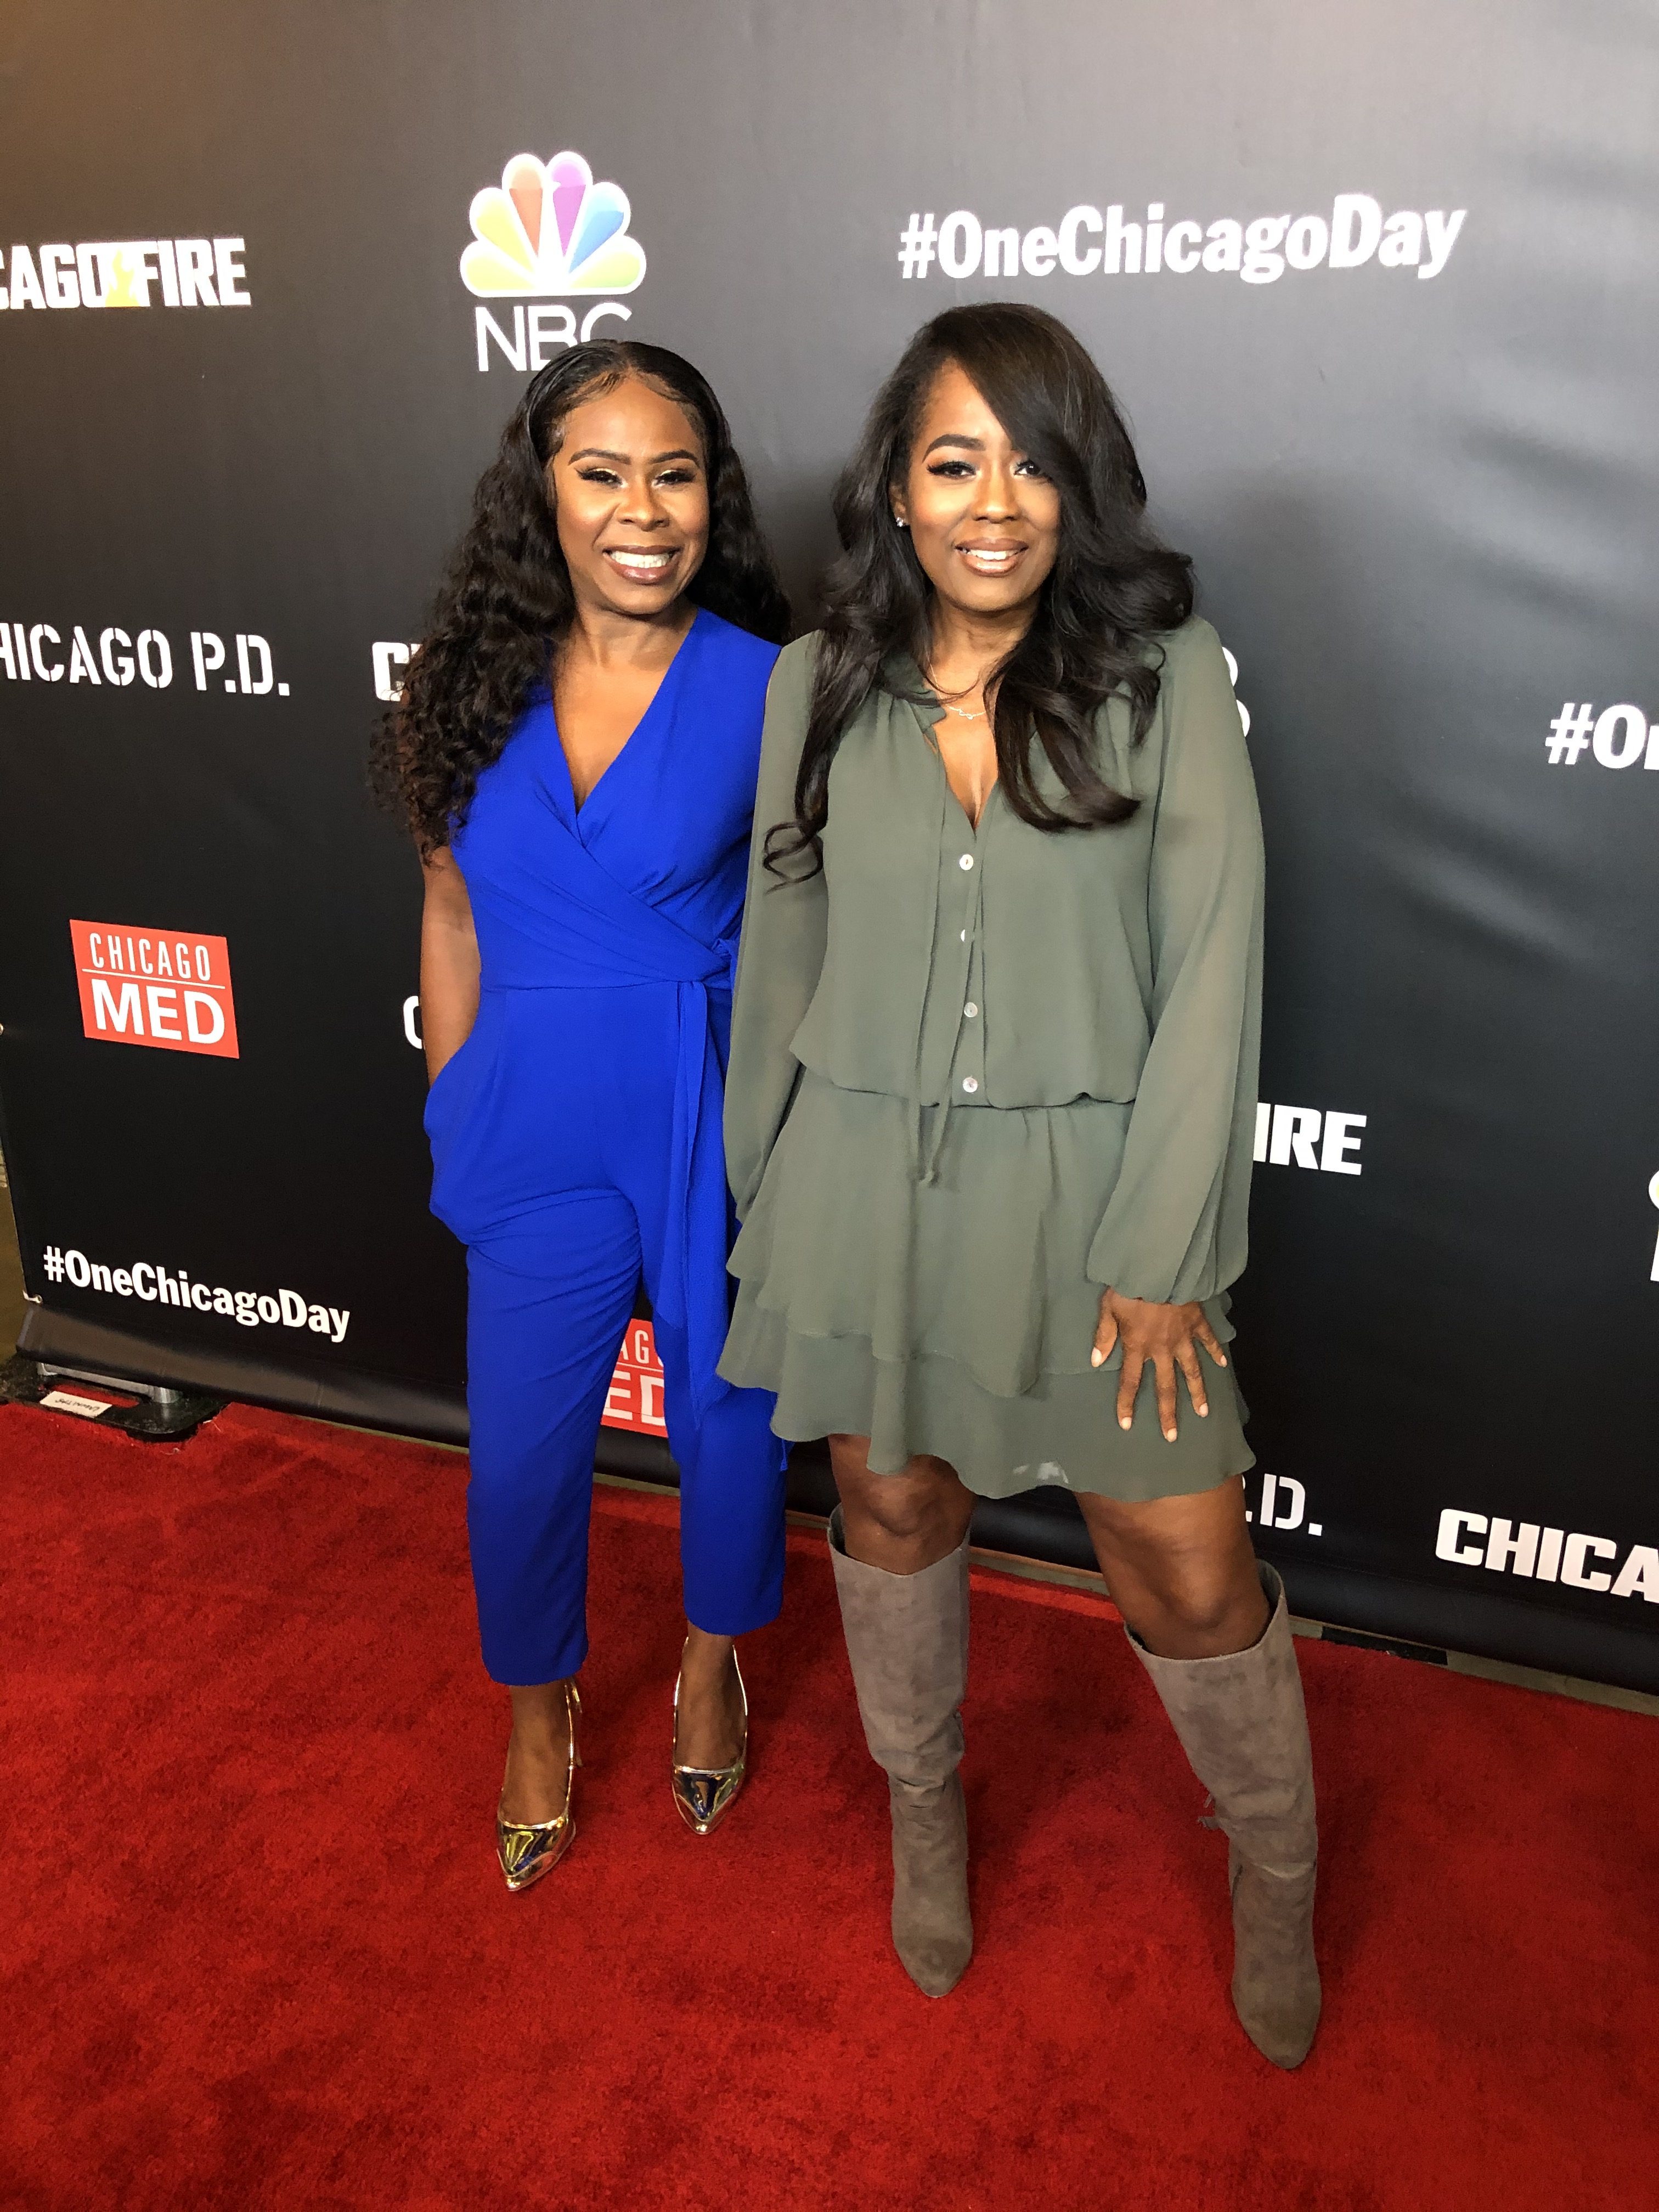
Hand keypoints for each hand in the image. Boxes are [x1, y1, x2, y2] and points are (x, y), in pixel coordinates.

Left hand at [1091, 1288, 1226, 1443]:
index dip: (1127, 1403)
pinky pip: (1208, 1340)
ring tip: (1203, 1412)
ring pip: (1191, 1371)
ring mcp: (1182, 1338)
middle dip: (1168, 1413)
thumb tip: (1095, 1361)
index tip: (1127, 1424)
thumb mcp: (1108, 1309)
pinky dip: (1216, 1352)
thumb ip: (1103, 1336)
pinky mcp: (1197, 1323)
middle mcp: (1162, 1348)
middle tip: (1173, 1436)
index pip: (1130, 1381)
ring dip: (1197, 1393)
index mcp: (1137, 1346)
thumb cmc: (1130, 1286)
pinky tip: (1222, 1365)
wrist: (1159, 1267)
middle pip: (1166, 1386)